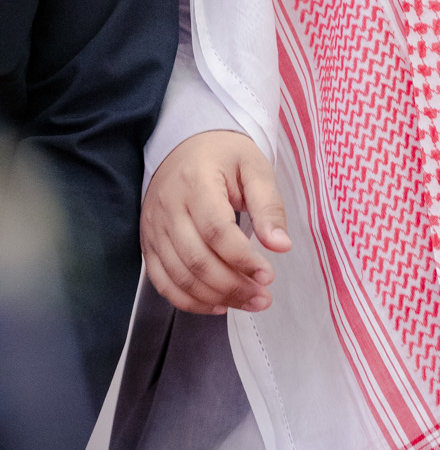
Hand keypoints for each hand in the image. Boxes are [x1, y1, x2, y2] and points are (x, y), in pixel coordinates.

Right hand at [142, 129, 291, 315]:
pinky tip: (217, 304)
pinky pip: (163, 282)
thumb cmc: (225, 155)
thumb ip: (268, 206)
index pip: (216, 230)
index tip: (268, 274)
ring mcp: (154, 228)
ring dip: (215, 298)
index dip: (242, 259)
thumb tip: (281, 246)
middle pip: (196, 260)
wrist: (185, 145)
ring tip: (248, 302)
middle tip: (263, 298)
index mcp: (196, 182)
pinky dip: (189, 300)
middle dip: (233, 286)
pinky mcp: (148, 243)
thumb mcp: (255, 168)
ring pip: (179, 276)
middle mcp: (168, 208)